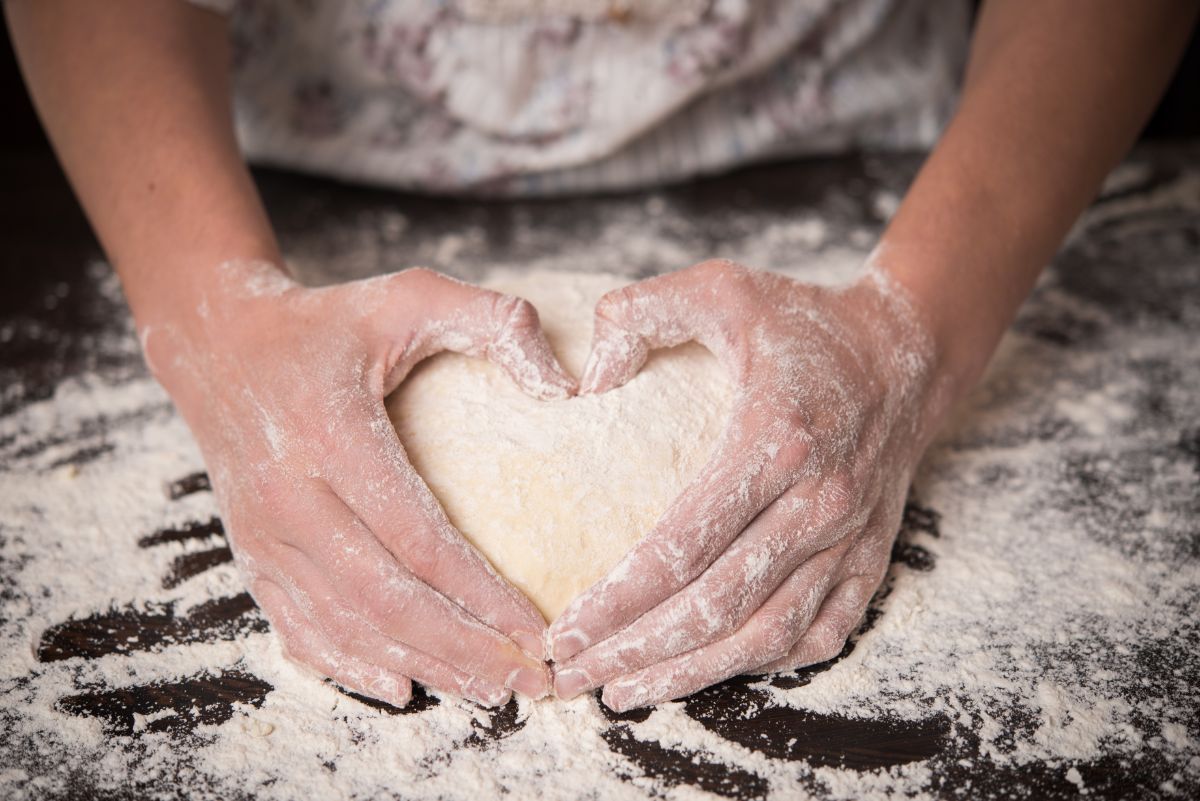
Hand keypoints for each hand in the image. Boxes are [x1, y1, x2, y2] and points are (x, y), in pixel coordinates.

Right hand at [143, 262, 575, 707]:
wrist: (216, 342)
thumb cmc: (328, 321)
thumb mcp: (410, 294)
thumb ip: (493, 322)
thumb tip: (566, 387)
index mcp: (332, 436)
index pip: (419, 539)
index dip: (483, 596)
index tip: (541, 631)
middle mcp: (290, 496)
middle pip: (385, 599)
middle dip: (464, 651)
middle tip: (531, 685)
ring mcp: (263, 532)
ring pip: (345, 624)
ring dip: (421, 665)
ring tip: (488, 692)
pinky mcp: (252, 552)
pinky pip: (298, 625)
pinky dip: (348, 664)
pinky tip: (400, 684)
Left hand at [549, 259, 946, 710]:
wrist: (909, 352)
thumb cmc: (804, 324)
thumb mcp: (722, 288)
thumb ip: (641, 311)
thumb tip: (585, 378)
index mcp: (774, 441)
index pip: (682, 546)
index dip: (617, 600)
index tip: (564, 630)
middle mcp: (818, 503)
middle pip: (715, 606)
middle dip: (636, 651)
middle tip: (572, 675)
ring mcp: (850, 539)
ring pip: (765, 634)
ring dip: (692, 673)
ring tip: (626, 690)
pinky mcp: (870, 559)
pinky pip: (820, 632)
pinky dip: (764, 661)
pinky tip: (710, 669)